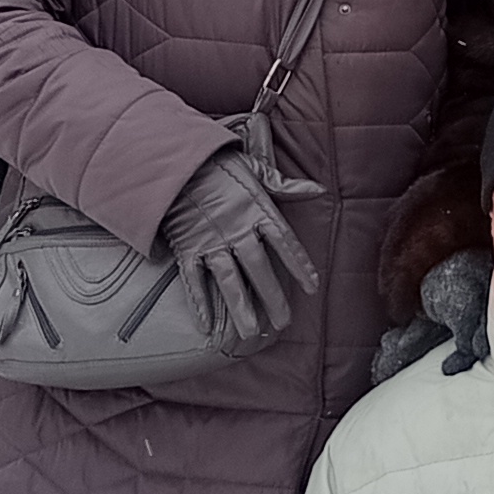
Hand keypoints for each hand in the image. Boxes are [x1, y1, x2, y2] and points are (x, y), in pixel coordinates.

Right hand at [161, 150, 311, 348]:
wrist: (175, 161)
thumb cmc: (218, 164)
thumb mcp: (255, 168)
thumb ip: (286, 185)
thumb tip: (318, 189)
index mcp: (258, 210)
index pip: (286, 243)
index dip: (300, 266)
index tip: (313, 288)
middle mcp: (237, 230)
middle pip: (260, 269)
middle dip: (273, 298)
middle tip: (283, 323)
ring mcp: (211, 241)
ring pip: (229, 281)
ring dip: (241, 308)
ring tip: (251, 333)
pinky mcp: (187, 247)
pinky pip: (193, 280)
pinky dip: (199, 303)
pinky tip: (206, 326)